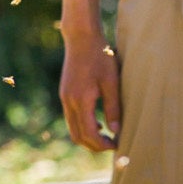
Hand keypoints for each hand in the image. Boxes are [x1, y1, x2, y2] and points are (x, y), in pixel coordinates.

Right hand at [59, 33, 120, 152]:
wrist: (81, 37)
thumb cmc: (100, 57)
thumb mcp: (112, 82)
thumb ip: (113, 108)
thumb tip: (116, 131)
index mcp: (80, 100)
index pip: (89, 133)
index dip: (103, 144)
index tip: (118, 144)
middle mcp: (69, 101)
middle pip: (77, 136)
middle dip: (94, 145)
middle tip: (112, 145)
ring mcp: (64, 97)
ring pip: (73, 128)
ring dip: (88, 137)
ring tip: (107, 136)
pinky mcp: (65, 93)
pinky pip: (72, 118)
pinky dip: (84, 126)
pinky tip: (98, 123)